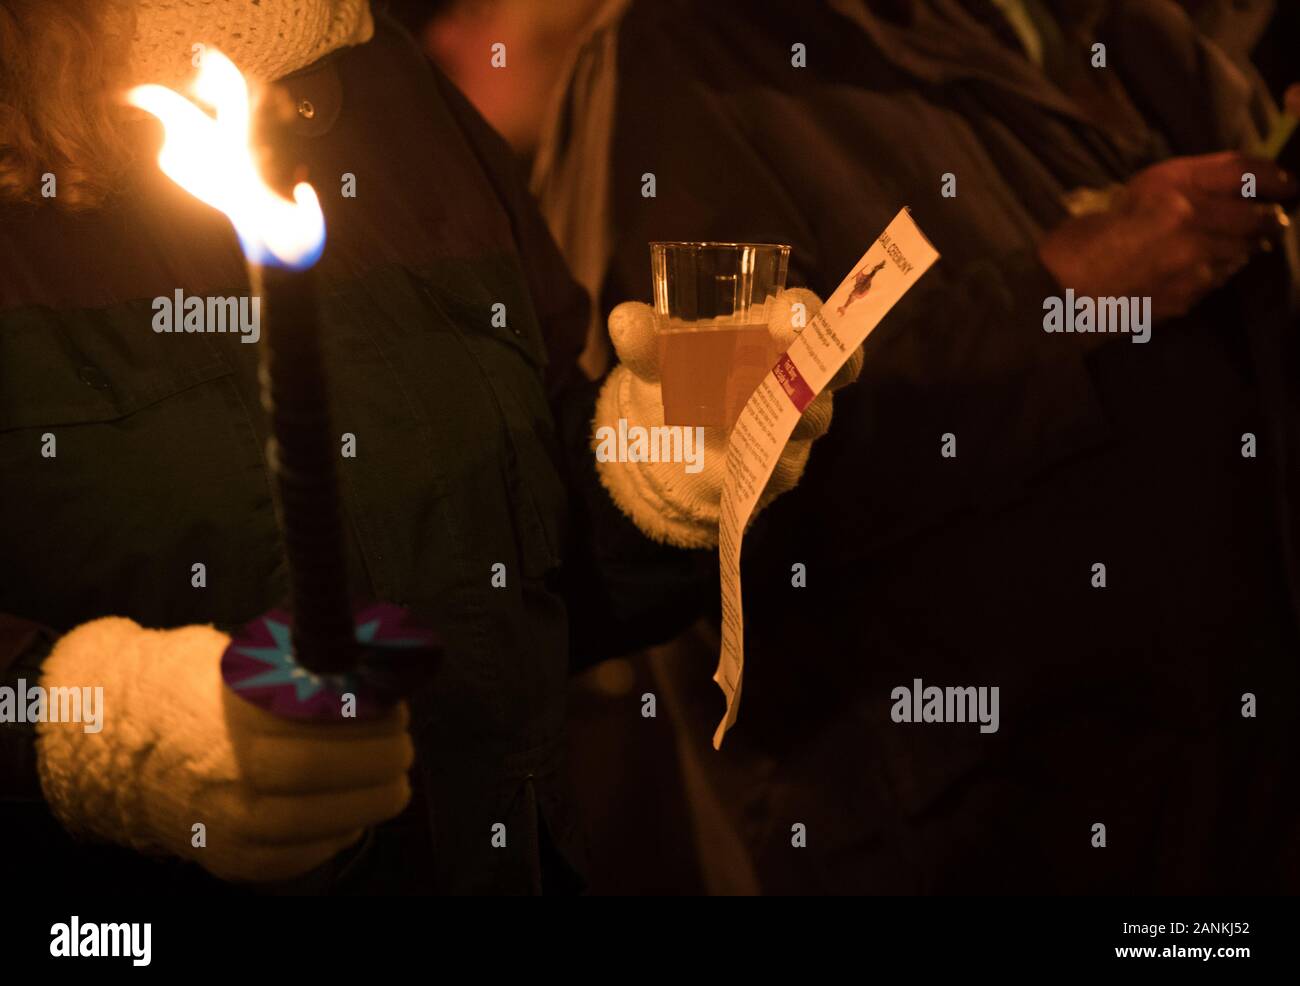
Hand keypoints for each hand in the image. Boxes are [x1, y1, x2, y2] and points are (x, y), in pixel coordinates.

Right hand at [36, 618, 412, 881]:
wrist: (121, 744)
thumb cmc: (197, 691)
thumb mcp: (244, 661)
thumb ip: (309, 669)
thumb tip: (379, 670)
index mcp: (232, 714)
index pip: (320, 724)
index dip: (370, 721)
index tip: (395, 710)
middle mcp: (224, 773)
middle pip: (321, 775)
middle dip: (380, 760)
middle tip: (402, 747)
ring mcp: (225, 824)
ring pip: (319, 825)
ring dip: (371, 801)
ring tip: (391, 780)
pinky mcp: (230, 860)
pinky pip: (301, 858)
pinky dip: (339, 835)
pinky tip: (352, 811)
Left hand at [594, 288, 862, 547]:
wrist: (683, 443)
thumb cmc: (690, 377)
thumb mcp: (661, 359)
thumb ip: (645, 341)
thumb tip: (623, 320)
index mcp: (781, 334)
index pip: (814, 315)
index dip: (808, 312)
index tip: (784, 311)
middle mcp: (802, 377)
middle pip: (835, 368)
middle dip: (814, 361)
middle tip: (781, 349)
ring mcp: (797, 424)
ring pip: (811, 419)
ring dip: (782, 411)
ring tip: (738, 406)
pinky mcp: (780, 467)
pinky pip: (780, 464)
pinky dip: (757, 458)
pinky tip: (731, 456)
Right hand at [1039, 151, 1294, 319]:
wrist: (1060, 294)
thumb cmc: (1083, 239)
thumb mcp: (1130, 194)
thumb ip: (1181, 187)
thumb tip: (1230, 188)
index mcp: (1171, 187)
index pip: (1244, 171)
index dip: (1274, 174)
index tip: (1286, 181)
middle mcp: (1190, 220)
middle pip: (1258, 216)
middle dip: (1269, 217)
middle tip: (1272, 217)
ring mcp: (1193, 262)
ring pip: (1244, 251)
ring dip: (1244, 247)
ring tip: (1231, 245)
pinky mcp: (1190, 293)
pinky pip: (1220, 278)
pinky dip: (1218, 271)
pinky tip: (1199, 270)